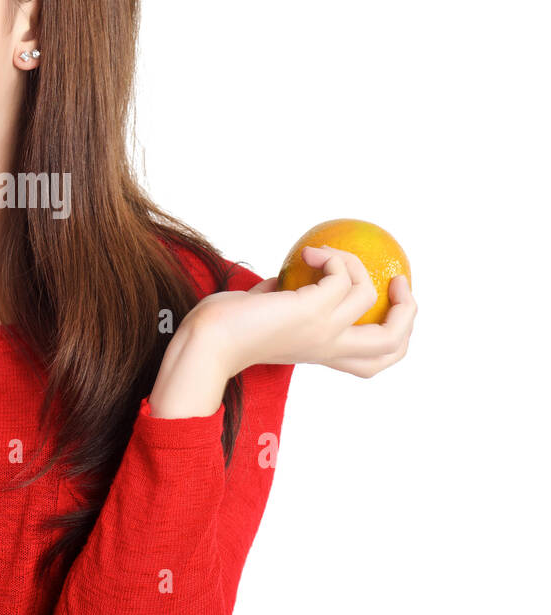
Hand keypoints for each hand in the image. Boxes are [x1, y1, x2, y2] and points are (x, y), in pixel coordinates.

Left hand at [188, 245, 417, 379]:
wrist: (206, 343)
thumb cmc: (225, 329)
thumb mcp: (265, 315)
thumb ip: (282, 300)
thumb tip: (287, 276)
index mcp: (322, 354)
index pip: (374, 361)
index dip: (394, 334)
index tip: (388, 302)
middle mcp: (330, 348)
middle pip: (393, 343)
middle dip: (408, 310)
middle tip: (396, 279)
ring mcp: (324, 331)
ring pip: (369, 295)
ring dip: (352, 262)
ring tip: (322, 253)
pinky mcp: (312, 312)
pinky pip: (340, 276)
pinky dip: (331, 257)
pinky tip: (308, 254)